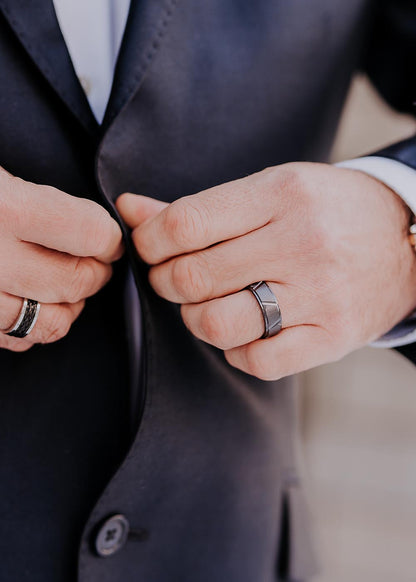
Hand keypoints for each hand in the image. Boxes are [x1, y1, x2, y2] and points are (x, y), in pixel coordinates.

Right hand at [0, 167, 122, 350]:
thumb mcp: (0, 173)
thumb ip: (41, 197)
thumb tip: (93, 227)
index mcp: (5, 207)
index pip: (91, 234)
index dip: (110, 237)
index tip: (111, 237)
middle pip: (77, 282)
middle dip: (96, 272)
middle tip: (95, 259)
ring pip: (53, 322)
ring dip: (71, 304)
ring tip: (65, 282)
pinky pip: (19, 339)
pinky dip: (37, 324)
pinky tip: (33, 299)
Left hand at [117, 162, 415, 379]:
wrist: (403, 242)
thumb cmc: (326, 211)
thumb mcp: (270, 191)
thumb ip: (198, 208)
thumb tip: (129, 209)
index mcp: (281, 195)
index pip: (187, 224)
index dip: (150, 240)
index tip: (151, 247)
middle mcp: (302, 243)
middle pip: (195, 276)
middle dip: (166, 281)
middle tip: (174, 277)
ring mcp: (320, 294)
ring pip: (220, 323)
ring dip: (195, 318)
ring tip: (205, 305)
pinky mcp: (333, 336)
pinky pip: (259, 361)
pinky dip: (236, 351)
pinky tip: (244, 331)